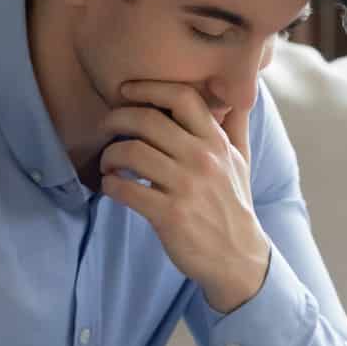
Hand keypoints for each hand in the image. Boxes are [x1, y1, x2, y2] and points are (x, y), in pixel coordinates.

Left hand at [99, 80, 270, 311]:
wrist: (238, 257)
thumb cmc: (233, 204)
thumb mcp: (241, 161)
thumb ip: (236, 124)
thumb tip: (240, 91)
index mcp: (216, 142)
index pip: (182, 97)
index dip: (148, 87)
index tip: (126, 91)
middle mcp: (202, 159)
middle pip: (147, 120)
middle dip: (116, 118)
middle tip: (105, 126)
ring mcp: (186, 187)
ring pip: (131, 152)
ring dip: (109, 154)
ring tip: (107, 162)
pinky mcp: (169, 215)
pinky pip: (125, 189)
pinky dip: (109, 184)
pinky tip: (110, 186)